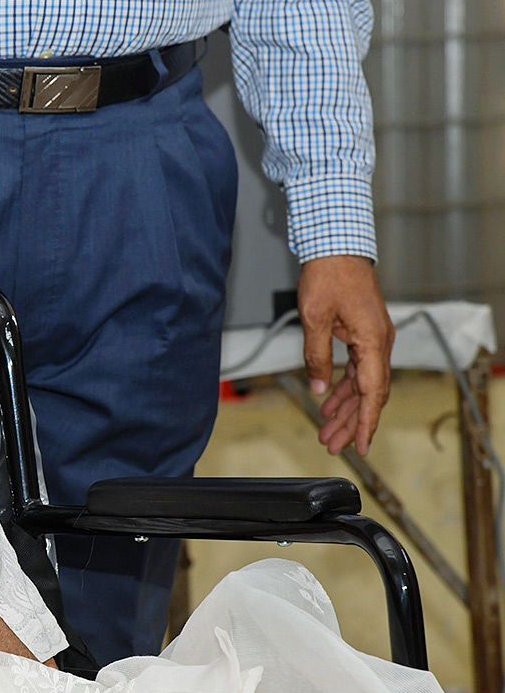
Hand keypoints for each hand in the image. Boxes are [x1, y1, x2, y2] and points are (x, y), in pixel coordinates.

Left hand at [297, 255, 394, 456]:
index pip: (372, 392)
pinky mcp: (363, 333)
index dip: (365, 422)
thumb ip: (316, 357)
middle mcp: (379, 342)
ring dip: (345, 407)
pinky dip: (344, 386)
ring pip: (362, 383)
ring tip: (327, 429)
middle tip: (332, 444)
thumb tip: (319, 388)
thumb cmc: (328, 276)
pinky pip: (358, 368)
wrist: (337, 246)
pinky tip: (330, 401)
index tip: (359, 446)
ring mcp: (373, 338)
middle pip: (369, 393)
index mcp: (373, 341)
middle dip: (351, 422)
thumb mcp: (314, 320)